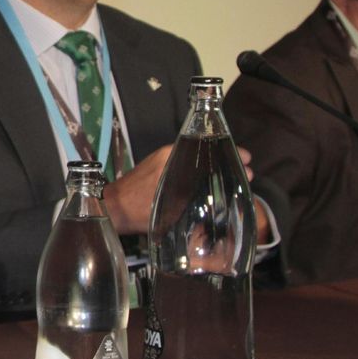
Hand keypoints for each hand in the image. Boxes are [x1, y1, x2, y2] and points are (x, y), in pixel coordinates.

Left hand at [104, 145, 255, 233]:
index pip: (206, 148)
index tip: (246, 160)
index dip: (228, 153)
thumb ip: (193, 206)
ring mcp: (160, 161)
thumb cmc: (136, 211)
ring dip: (211, 167)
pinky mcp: (155, 169)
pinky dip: (198, 171)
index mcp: (171, 158)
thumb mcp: (169, 210)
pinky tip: (208, 185)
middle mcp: (167, 154)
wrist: (111, 209)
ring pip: (194, 159)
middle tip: (246, 172)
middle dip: (224, 161)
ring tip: (232, 178)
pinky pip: (183, 165)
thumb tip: (219, 210)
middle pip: (203, 152)